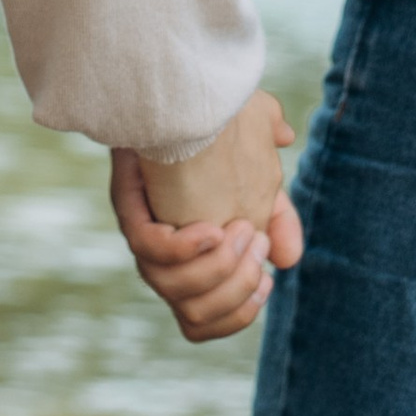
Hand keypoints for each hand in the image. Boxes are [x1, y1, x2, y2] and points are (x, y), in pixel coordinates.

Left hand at [109, 93, 303, 346]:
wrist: (186, 91)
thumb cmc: (224, 133)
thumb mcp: (262, 176)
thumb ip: (277, 217)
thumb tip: (287, 258)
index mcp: (190, 265)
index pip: (202, 324)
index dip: (237, 315)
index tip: (266, 281)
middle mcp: (162, 261)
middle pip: (193, 316)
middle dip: (235, 288)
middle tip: (254, 241)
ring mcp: (144, 237)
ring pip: (173, 291)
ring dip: (217, 267)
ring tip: (239, 228)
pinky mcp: (129, 210)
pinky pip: (149, 252)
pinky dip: (184, 248)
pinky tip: (210, 229)